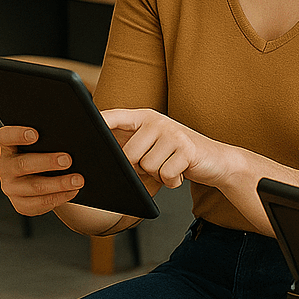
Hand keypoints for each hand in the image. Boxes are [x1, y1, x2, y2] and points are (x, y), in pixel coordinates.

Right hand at [0, 125, 82, 215]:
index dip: (17, 134)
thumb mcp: (48, 140)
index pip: (4, 136)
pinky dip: (58, 197)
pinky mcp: (20, 204)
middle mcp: (4, 166)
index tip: (35, 134)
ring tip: (78, 179)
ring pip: (34, 187)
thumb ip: (55, 132)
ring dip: (58, 183)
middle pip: (22, 164)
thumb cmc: (48, 151)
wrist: (46, 178)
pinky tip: (72, 191)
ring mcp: (10, 187)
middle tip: (68, 159)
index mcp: (7, 145)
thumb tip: (80, 125)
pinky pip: (39, 203)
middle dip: (47, 162)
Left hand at [102, 108, 232, 188]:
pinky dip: (172, 181)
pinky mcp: (186, 149)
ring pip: (147, 167)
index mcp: (144, 118)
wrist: (218, 160)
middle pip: (129, 155)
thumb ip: (132, 147)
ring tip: (170, 166)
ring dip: (158, 176)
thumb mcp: (153, 146)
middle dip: (140, 169)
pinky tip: (181, 172)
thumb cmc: (177, 156)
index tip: (80, 124)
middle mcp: (156, 121)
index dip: (98, 122)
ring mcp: (172, 133)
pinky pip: (165, 175)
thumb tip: (106, 160)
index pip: (114, 117)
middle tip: (156, 165)